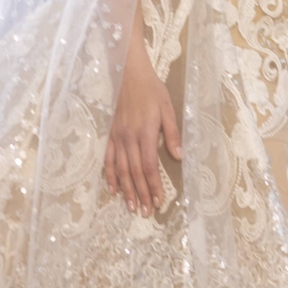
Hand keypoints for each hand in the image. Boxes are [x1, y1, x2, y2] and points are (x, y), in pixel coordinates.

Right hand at [104, 46, 182, 214]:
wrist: (129, 74)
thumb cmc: (152, 91)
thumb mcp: (168, 109)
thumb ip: (172, 134)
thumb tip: (179, 157)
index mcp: (145, 133)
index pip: (150, 166)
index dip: (154, 185)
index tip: (159, 201)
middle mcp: (129, 138)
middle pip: (135, 172)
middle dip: (141, 194)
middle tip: (146, 213)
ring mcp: (118, 138)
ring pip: (121, 169)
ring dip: (126, 190)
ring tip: (131, 207)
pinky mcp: (111, 135)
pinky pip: (108, 159)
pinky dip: (110, 175)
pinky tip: (112, 189)